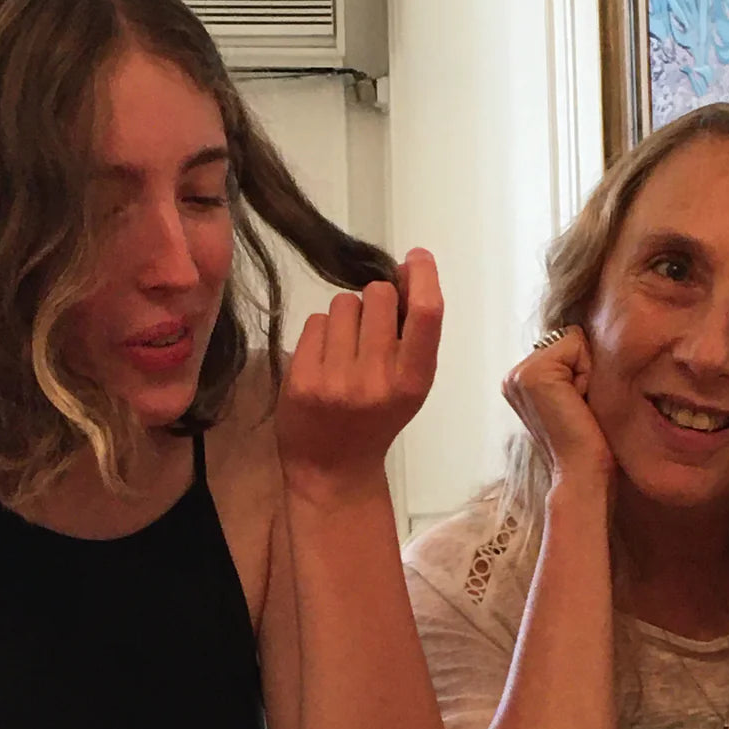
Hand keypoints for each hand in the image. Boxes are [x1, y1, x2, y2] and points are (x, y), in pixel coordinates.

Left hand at [276, 248, 442, 503]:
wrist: (333, 470)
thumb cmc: (377, 419)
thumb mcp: (408, 385)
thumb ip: (412, 335)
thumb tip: (409, 269)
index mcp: (413, 381)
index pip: (426, 314)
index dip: (423, 276)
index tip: (416, 258)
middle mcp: (377, 379)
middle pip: (378, 295)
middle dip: (375, 302)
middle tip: (369, 333)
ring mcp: (336, 380)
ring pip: (342, 304)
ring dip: (344, 317)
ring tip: (344, 351)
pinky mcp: (301, 379)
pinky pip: (313, 322)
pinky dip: (319, 335)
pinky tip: (322, 361)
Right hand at [502, 326, 613, 486]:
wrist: (582, 474)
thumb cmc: (589, 443)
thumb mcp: (575, 398)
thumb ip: (570, 370)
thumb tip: (586, 340)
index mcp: (520, 382)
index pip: (565, 346)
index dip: (583, 372)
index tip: (579, 407)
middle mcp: (513, 376)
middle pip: (568, 339)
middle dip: (584, 369)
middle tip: (580, 408)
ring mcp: (518, 375)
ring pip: (572, 341)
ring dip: (586, 372)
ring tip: (580, 406)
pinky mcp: (532, 374)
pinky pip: (575, 344)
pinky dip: (586, 372)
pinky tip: (579, 403)